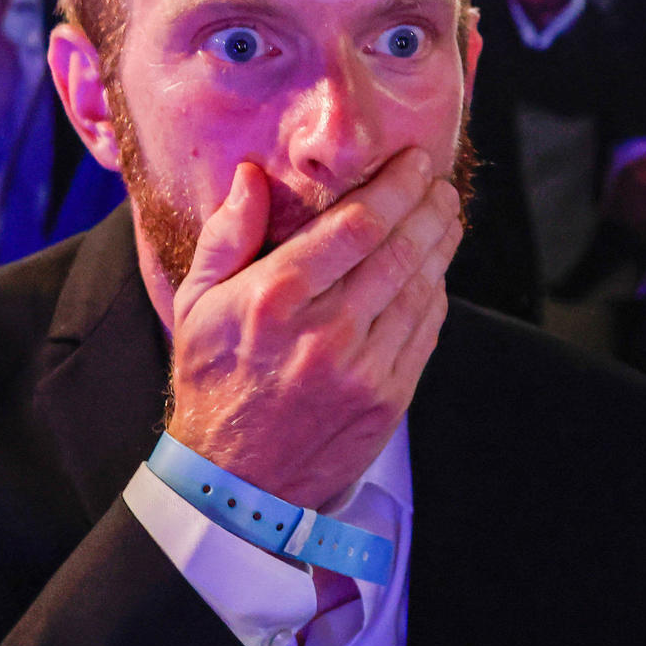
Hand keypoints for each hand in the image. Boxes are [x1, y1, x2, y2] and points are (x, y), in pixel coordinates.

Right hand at [164, 148, 463, 514]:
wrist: (236, 484)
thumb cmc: (213, 384)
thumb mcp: (198, 306)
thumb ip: (227, 236)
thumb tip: (251, 175)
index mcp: (274, 299)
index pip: (355, 225)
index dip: (395, 185)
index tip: (413, 161)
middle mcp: (324, 332)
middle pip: (399, 250)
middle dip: (429, 208)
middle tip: (439, 184)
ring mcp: (362, 369)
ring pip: (420, 288)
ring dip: (441, 246)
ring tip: (446, 217)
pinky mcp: (388, 400)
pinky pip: (425, 331)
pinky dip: (435, 294)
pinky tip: (434, 272)